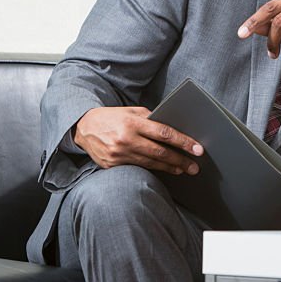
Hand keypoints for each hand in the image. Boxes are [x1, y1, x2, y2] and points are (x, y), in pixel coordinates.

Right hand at [73, 106, 203, 174]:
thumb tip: (172, 127)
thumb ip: (150, 118)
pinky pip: (137, 168)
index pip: (164, 133)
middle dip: (180, 160)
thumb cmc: (111, 117)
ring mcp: (118, 154)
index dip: (183, 142)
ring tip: (182, 169)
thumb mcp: (130, 111)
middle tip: (195, 166)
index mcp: (132, 123)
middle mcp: (126, 139)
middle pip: (160, 152)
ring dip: (169, 168)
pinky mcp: (112, 165)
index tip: (197, 149)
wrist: (83, 127)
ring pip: (150, 163)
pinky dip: (152, 169)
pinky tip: (163, 171)